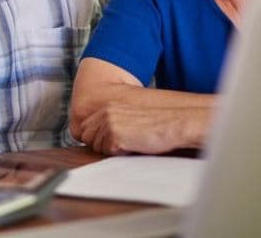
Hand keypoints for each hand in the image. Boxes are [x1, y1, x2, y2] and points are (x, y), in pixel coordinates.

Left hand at [75, 103, 203, 154]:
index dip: (96, 138)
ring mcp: (108, 123)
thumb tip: (95, 139)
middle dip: (100, 144)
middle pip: (87, 137)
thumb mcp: (129, 118)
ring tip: (131, 143)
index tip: (110, 142)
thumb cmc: (156, 124)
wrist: (174, 123)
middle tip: (122, 144)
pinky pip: (108, 152)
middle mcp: (105, 112)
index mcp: (107, 107)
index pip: (86, 127)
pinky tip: (134, 146)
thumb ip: (111, 124)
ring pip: (97, 146)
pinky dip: (120, 153)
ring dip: (111, 149)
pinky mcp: (114, 135)